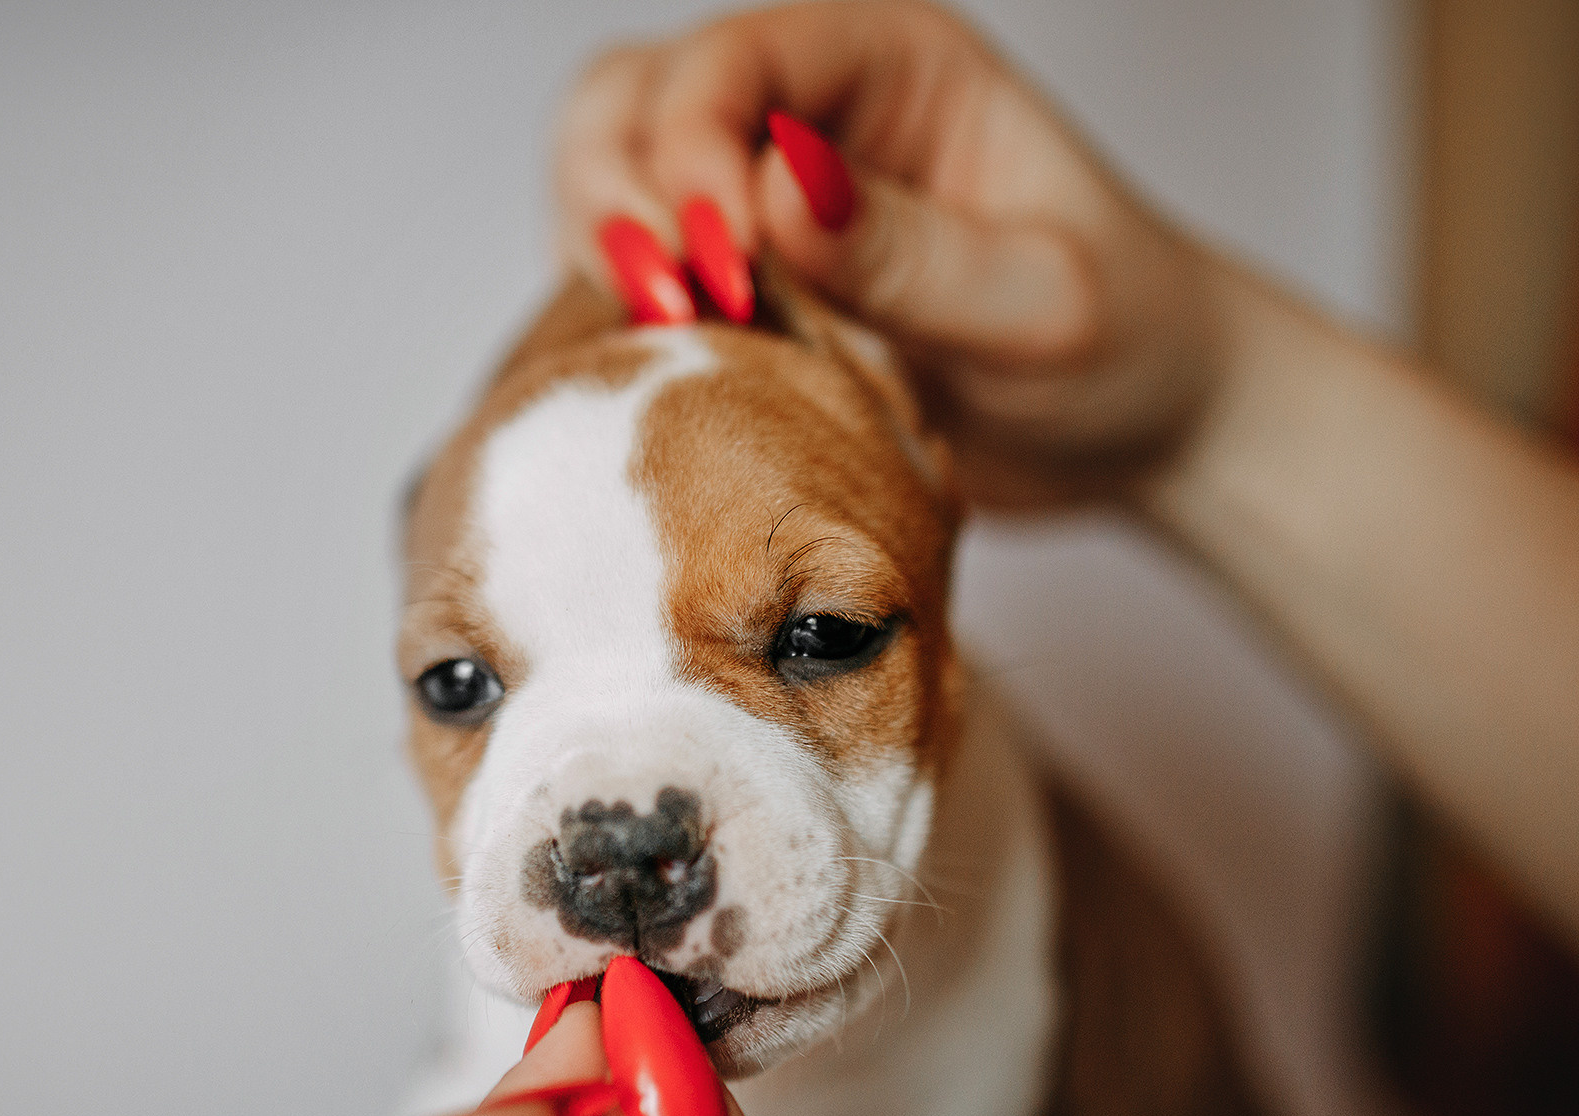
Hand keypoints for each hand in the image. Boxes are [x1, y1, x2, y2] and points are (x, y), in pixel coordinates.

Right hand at [554, 0, 1221, 506]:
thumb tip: (772, 195)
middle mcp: (811, 110)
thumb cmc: (1126, 344)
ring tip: (671, 343)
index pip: (734, 57)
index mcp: (895, 63)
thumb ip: (909, 256)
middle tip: (675, 309)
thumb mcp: (1041, 307)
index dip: (694, 149)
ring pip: (604, 177)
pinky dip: (618, 322)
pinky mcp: (737, 287)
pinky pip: (627, 279)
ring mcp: (760, 199)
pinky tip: (668, 372)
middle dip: (623, 198)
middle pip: (631, 98)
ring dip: (607, 259)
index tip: (722, 268)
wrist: (1140, 430)